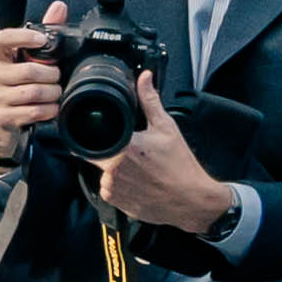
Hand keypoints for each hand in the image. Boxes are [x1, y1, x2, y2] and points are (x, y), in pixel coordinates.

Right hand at [0, 8, 64, 169]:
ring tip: (54, 93)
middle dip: (51, 76)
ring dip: (52, 94)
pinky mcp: (2, 116)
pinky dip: (48, 110)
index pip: (3, 39)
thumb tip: (59, 7)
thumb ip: (44, 31)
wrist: (1, 121)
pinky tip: (49, 108)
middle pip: (29, 71)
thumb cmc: (17, 84)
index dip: (23, 37)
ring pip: (33, 92)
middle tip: (56, 78)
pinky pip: (33, 111)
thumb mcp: (27, 58)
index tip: (42, 40)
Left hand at [96, 72, 232, 240]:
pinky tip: (138, 182)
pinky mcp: (116, 203)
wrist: (193, 200)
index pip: (89, 138)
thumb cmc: (181, 166)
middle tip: (132, 152)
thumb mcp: (166, 128)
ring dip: (115, 169)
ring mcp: (113, 188)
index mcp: (122, 148)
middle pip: (97, 155)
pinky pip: (109, 190)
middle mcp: (112, 170)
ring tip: (139, 168)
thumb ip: (149, 101)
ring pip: (103, 173)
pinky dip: (119, 185)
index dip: (91, 134)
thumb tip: (144, 78)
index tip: (100, 134)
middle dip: (109, 151)